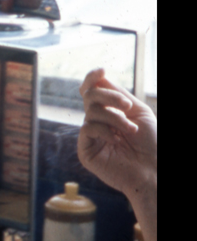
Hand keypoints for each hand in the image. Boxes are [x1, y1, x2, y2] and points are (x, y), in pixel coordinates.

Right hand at [78, 68, 156, 199]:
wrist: (153, 169)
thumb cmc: (151, 142)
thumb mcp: (138, 112)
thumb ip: (118, 95)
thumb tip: (99, 78)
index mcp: (110, 111)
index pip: (93, 90)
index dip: (93, 78)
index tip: (102, 70)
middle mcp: (98, 121)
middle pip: (90, 96)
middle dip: (110, 97)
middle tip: (127, 106)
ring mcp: (90, 135)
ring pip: (91, 112)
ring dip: (115, 118)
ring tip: (130, 130)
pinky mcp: (86, 150)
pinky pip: (88, 129)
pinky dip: (104, 130)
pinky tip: (116, 139)